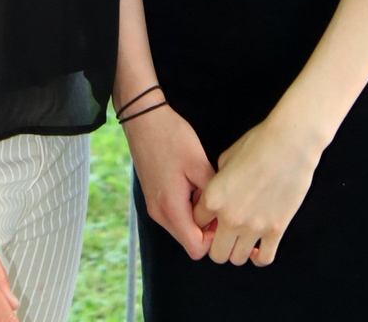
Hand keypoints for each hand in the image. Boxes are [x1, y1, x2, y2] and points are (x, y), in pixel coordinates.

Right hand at [124, 104, 215, 259]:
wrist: (143, 117)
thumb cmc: (172, 137)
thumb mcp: (199, 163)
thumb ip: (213, 195)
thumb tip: (224, 214)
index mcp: (171, 209)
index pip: (197, 249)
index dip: (214, 237)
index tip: (222, 214)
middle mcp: (159, 214)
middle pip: (189, 241)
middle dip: (207, 228)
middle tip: (217, 200)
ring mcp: (154, 207)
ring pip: (182, 229)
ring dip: (197, 217)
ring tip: (204, 188)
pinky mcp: (153, 198)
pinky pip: (174, 216)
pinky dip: (187, 208)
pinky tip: (193, 184)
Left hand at [193, 116, 319, 268]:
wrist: (289, 144)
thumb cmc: (258, 144)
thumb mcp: (226, 158)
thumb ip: (217, 181)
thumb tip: (220, 192)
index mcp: (214, 197)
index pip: (197, 223)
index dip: (204, 220)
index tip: (212, 217)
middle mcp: (231, 217)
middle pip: (216, 253)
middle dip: (217, 244)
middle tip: (225, 233)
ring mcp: (254, 227)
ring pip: (237, 259)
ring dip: (238, 249)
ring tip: (242, 237)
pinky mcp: (276, 230)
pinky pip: (264, 259)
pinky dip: (259, 256)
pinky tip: (259, 245)